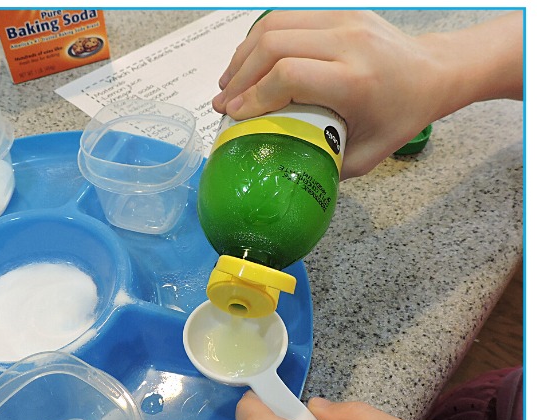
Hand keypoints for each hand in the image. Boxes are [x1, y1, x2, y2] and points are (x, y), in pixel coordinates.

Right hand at [212, 10, 521, 179]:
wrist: (433, 71)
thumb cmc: (402, 116)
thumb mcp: (365, 155)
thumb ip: (321, 163)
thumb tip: (277, 168)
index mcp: (356, 80)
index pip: (287, 76)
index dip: (253, 96)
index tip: (234, 117)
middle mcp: (348, 42)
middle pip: (273, 45)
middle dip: (239, 76)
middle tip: (223, 103)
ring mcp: (342, 20)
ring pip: (274, 25)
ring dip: (243, 55)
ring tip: (228, 83)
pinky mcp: (337, 12)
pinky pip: (286, 18)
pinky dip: (258, 41)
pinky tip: (248, 63)